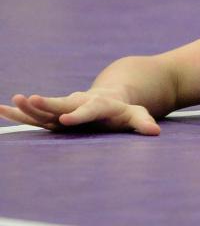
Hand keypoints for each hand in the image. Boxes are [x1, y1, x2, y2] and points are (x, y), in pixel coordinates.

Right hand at [0, 89, 160, 135]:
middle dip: (47, 103)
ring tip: (9, 103)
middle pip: (62, 103)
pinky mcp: (54, 114)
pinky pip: (35, 115)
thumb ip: (143, 122)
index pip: (90, 109)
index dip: (80, 114)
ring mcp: (65, 108)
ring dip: (27, 107)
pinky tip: (0, 110)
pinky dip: (18, 113)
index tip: (68, 118)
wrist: (111, 96)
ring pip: (44, 109)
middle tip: (29, 98)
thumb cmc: (123, 110)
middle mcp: (78, 104)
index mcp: (99, 105)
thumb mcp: (136, 114)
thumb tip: (155, 131)